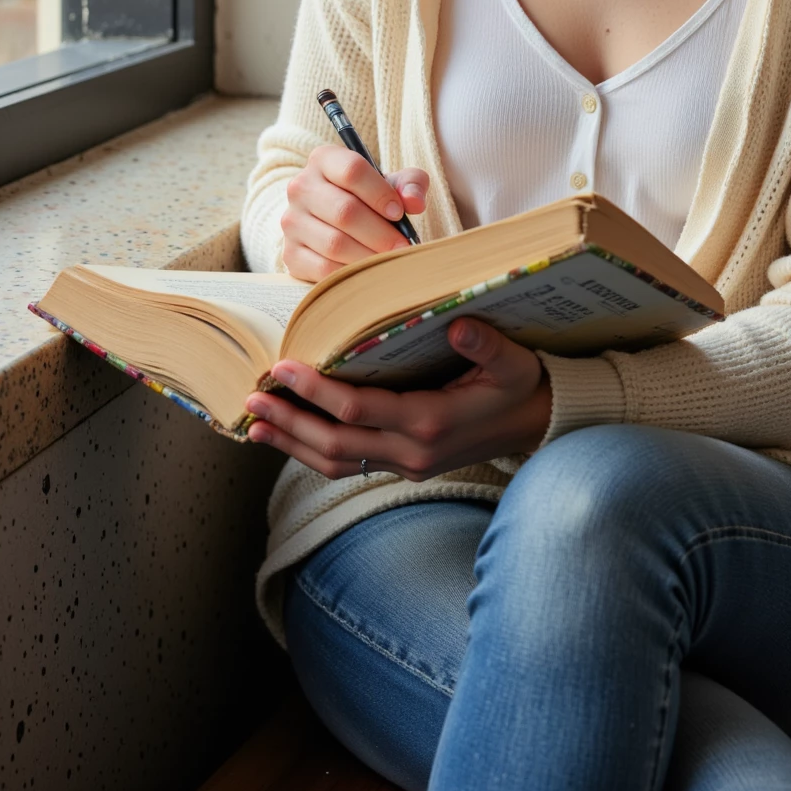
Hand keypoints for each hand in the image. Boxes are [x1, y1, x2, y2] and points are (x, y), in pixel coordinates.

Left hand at [244, 317, 552, 479]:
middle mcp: (411, 452)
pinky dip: (313, 450)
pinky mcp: (403, 465)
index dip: (315, 391)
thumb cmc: (522, 386)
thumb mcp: (514, 362)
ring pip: (335, 461)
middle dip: (289, 421)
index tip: (284, 367)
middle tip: (251, 399)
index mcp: (431, 422)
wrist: (539, 425)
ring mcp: (406, 464)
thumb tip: (458, 325)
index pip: (357, 410)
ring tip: (256, 423)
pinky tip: (290, 435)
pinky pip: (349, 463)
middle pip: (333, 443)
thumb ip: (486, 346)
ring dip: (292, 443)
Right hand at [281, 143, 429, 282]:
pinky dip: (351, 273)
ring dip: (369, 256)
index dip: (381, 194)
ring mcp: (292, 221)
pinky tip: (368, 272)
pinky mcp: (291, 253)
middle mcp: (301, 187)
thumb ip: (410, 184)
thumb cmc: (370, 197)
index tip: (399, 213)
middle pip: (345, 211)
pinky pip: (323, 268)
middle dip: (381, 233)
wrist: (337, 222)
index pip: (352, 171)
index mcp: (324, 160)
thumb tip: (414, 203)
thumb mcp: (393, 182)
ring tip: (390, 261)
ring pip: (335, 243)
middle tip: (403, 247)